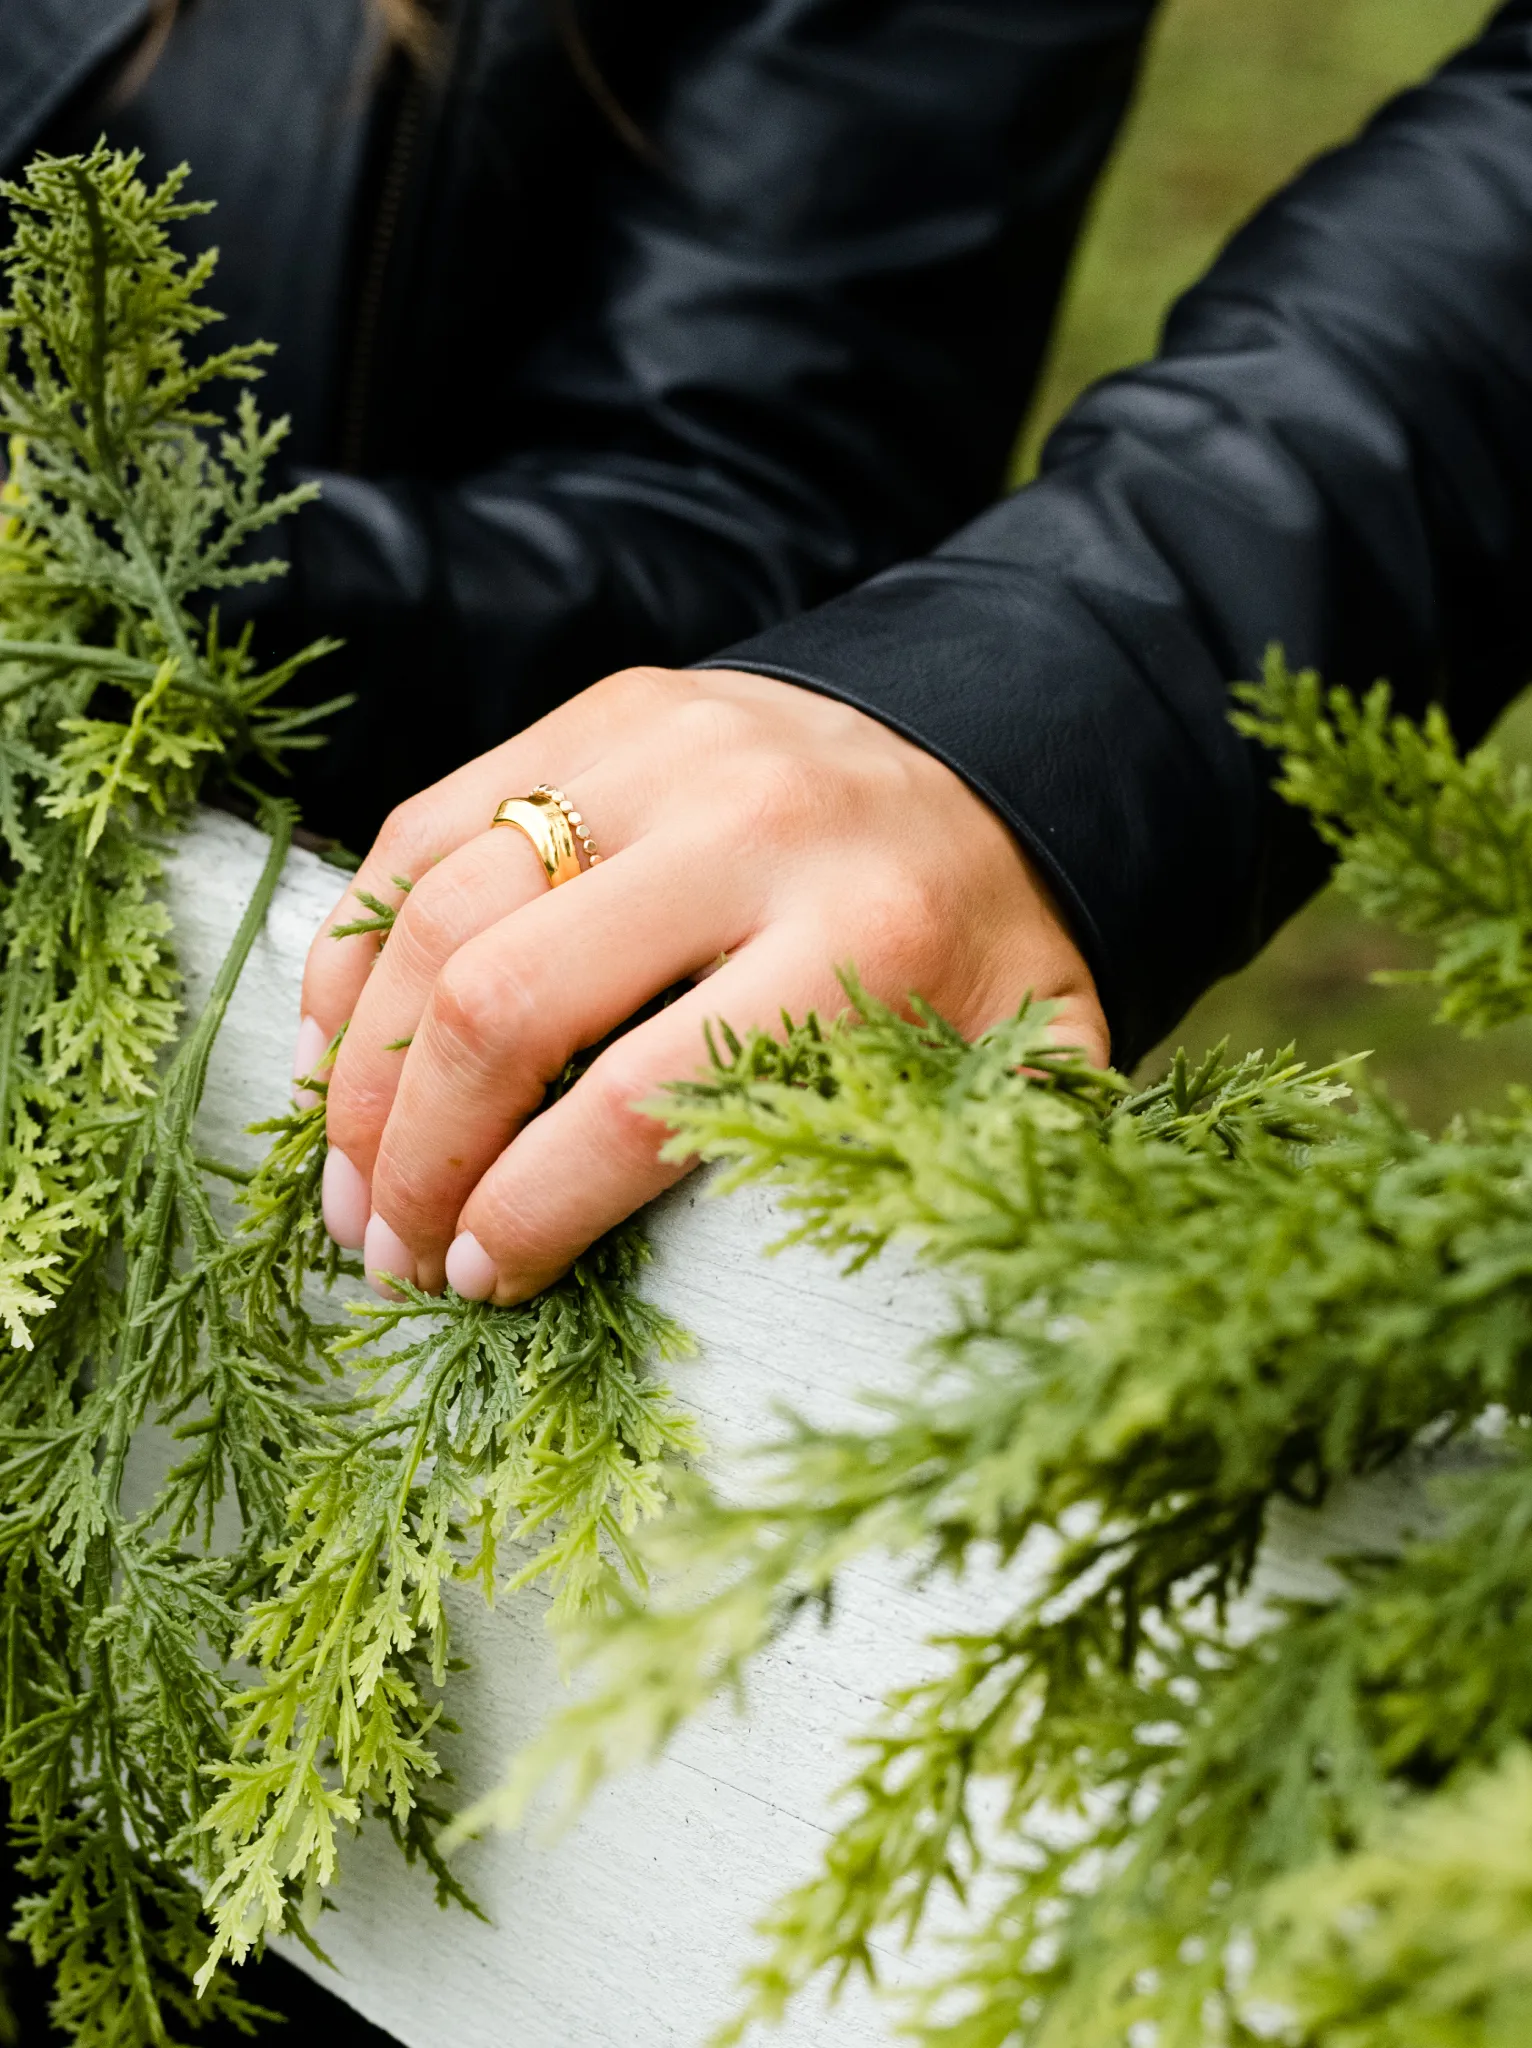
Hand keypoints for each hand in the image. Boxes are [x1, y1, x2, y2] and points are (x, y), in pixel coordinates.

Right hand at [295, 665, 1107, 1302]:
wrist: (999, 734)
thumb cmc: (988, 935)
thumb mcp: (1034, 1055)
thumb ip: (979, 1159)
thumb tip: (906, 1317)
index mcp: (863, 937)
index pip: (643, 1098)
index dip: (533, 1209)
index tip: (480, 1282)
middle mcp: (748, 825)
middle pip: (506, 1003)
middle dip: (418, 1155)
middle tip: (391, 1253)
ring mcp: (656, 749)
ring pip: (439, 913)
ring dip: (363, 1068)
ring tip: (352, 1181)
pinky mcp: (593, 712)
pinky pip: (423, 829)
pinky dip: (357, 950)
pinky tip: (340, 1053)